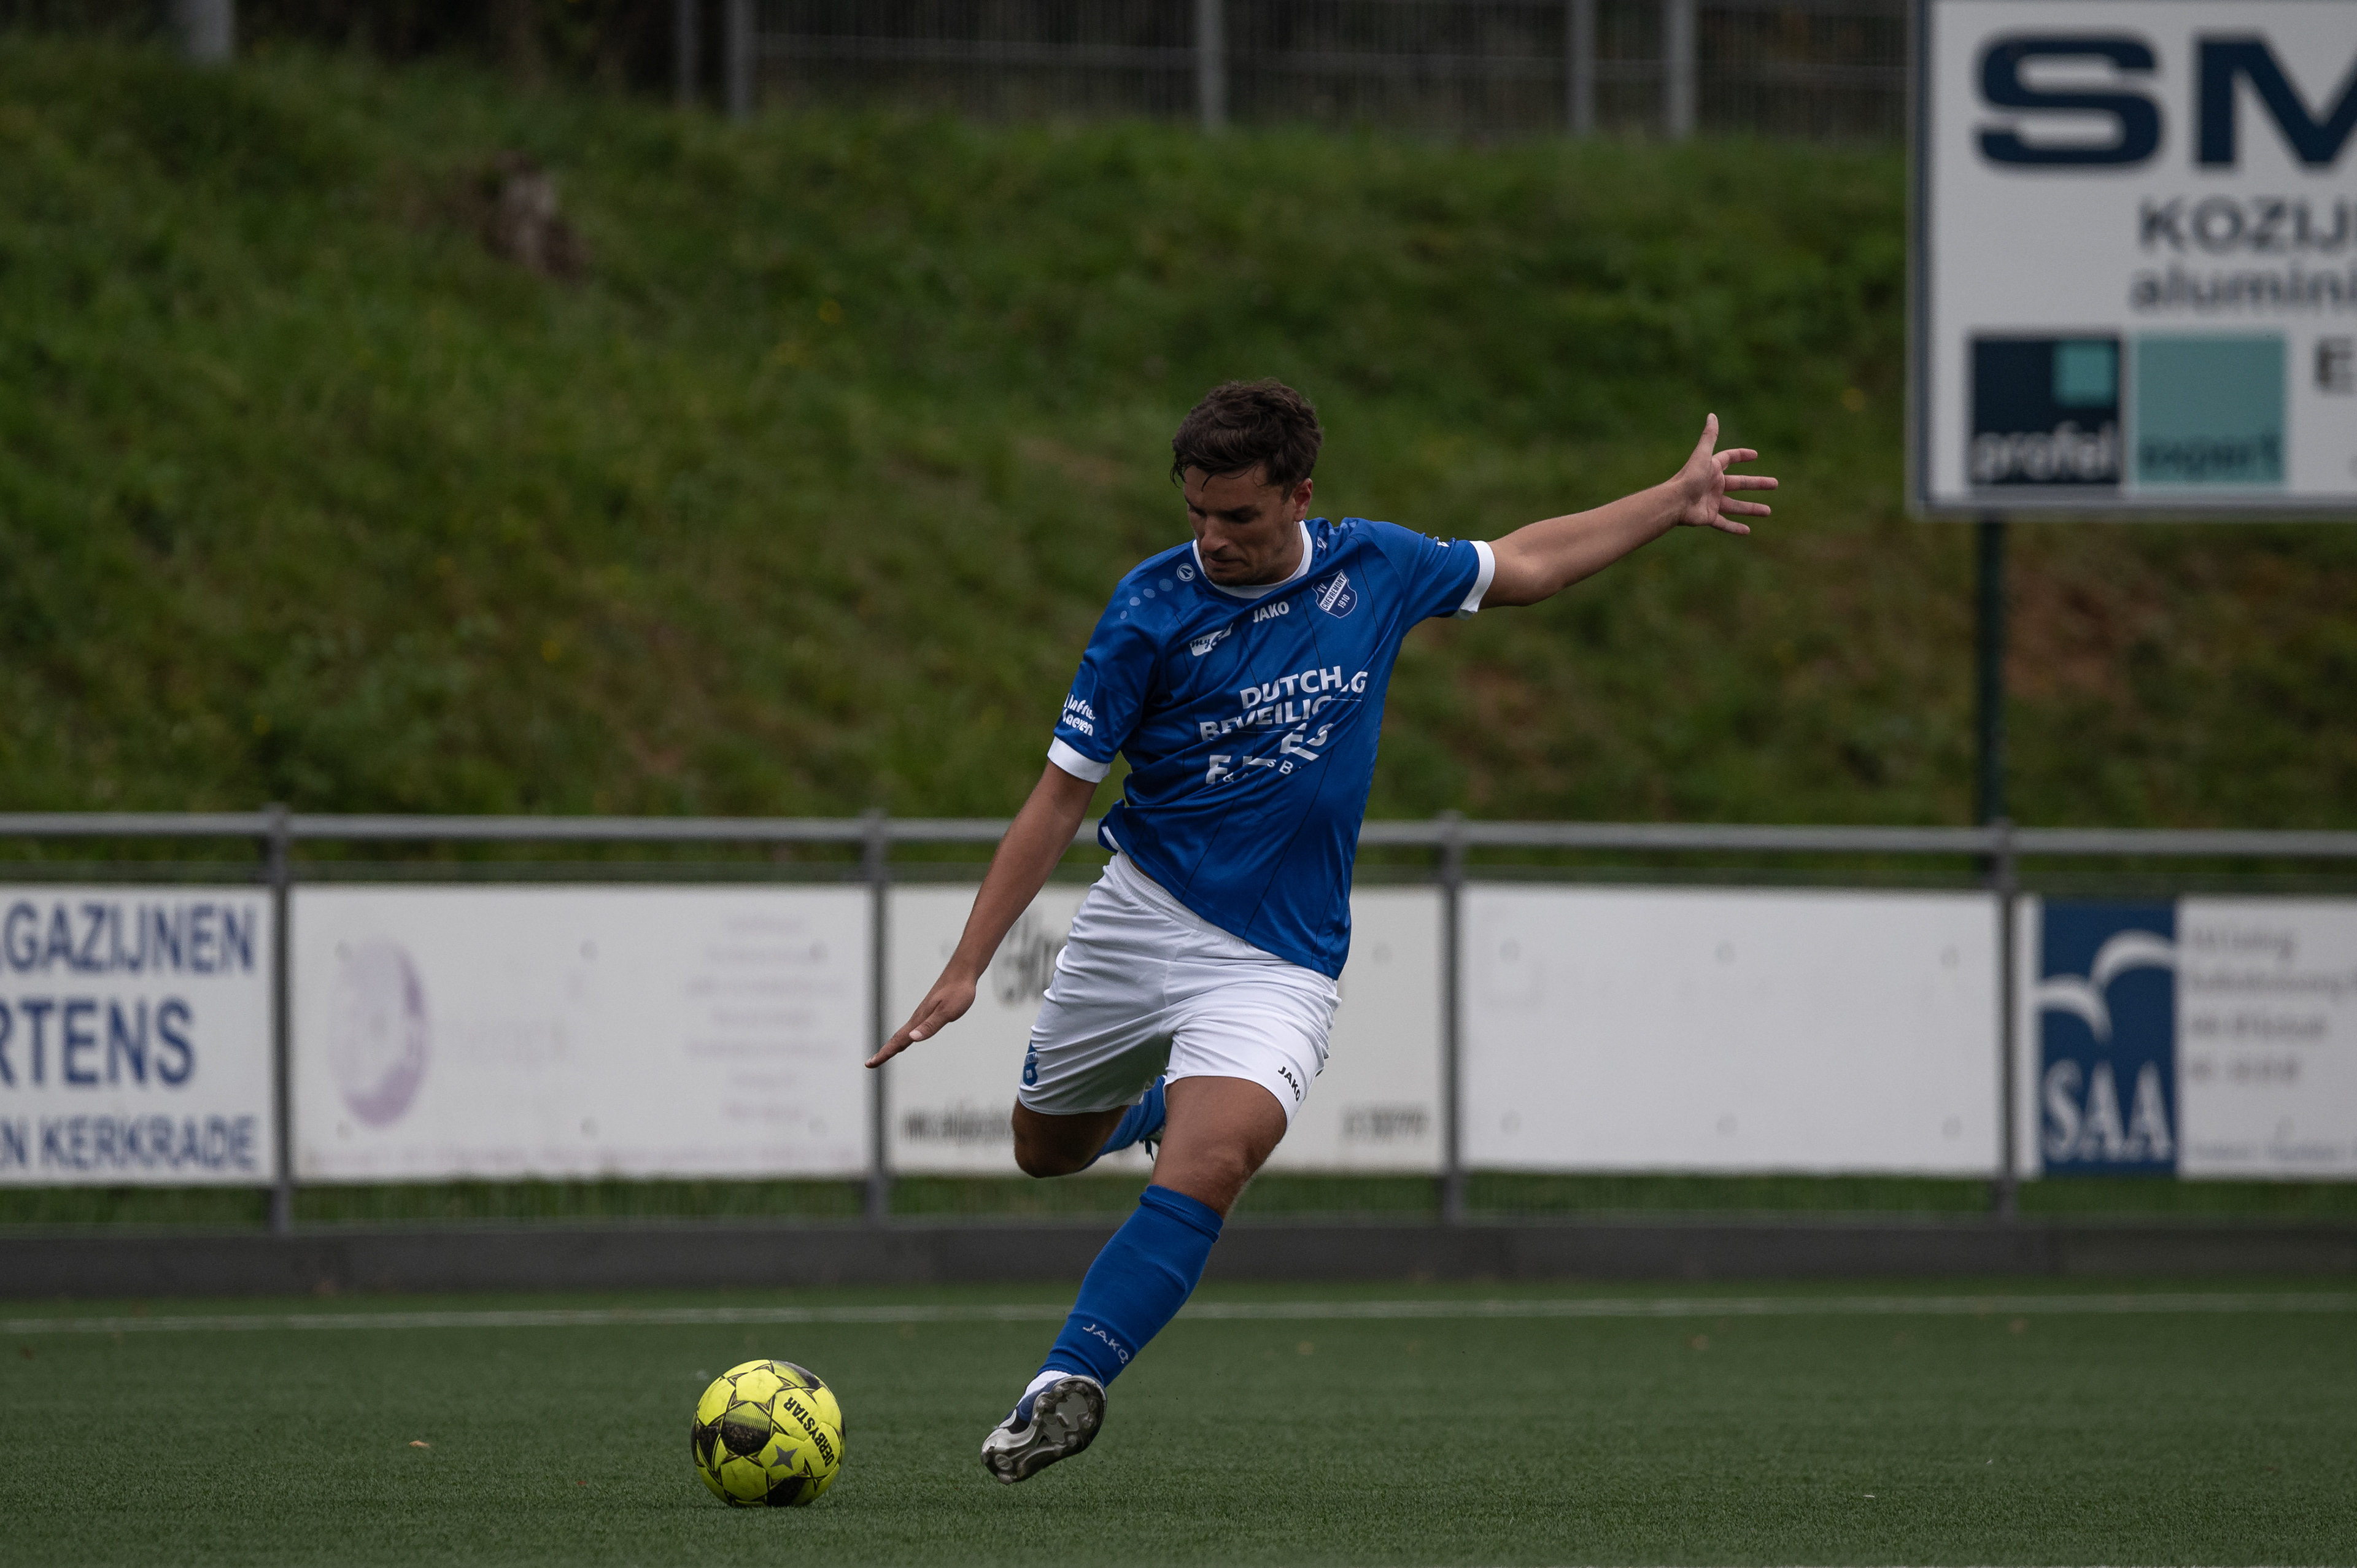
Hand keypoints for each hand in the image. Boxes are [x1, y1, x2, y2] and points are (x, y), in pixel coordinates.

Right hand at [867, 972, 976, 1067]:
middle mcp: (917, 1017)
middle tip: (870, 1063)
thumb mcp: (947, 1012)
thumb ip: (930, 1026)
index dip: (884, 1054)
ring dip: (892, 1045)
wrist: (962, 973)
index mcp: (919, 1019)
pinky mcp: (929, 1011)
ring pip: (903, 1033)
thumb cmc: (957, 992)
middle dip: (883, 1052)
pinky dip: (905, 1036)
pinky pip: (912, 1027)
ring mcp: (922, 1014)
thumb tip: (912, 1038)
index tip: (870, 1064)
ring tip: (884, 1054)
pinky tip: (908, 1037)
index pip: (898, 1041)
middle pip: (896, 1038)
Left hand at [1671, 413, 1776, 533]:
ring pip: (1735, 506)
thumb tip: (1712, 415)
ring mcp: (1711, 502)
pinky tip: (1747, 531)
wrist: (1675, 502)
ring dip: (1751, 508)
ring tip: (1768, 511)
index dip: (1741, 455)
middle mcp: (1713, 485)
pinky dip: (1735, 528)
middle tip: (1775, 484)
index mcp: (1712, 469)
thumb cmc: (1689, 478)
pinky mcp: (1708, 517)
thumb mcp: (1702, 455)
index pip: (1729, 459)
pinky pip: (1724, 524)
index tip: (1755, 455)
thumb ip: (1709, 437)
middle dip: (1757, 484)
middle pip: (1740, 484)